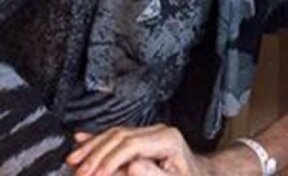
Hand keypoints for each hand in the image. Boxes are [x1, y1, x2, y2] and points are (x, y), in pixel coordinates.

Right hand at [66, 125, 207, 175]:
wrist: (199, 175)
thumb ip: (153, 175)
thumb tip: (131, 166)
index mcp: (167, 139)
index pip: (130, 144)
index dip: (108, 160)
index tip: (94, 175)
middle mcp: (158, 131)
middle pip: (119, 136)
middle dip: (95, 155)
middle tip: (78, 173)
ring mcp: (149, 133)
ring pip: (114, 134)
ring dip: (92, 147)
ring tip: (73, 162)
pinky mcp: (141, 139)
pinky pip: (116, 137)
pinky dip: (96, 140)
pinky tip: (80, 140)